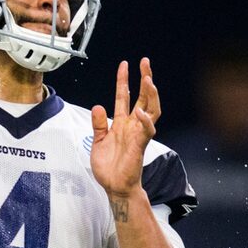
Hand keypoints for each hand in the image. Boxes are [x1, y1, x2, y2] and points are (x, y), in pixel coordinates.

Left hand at [90, 58, 160, 196]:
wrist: (114, 186)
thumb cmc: (109, 166)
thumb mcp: (97, 141)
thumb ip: (98, 124)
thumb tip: (98, 106)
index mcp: (122, 123)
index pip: (125, 96)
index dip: (124, 80)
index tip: (124, 65)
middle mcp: (133, 126)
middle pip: (143, 97)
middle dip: (144, 78)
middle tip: (145, 62)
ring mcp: (138, 134)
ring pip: (151, 109)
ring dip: (150, 95)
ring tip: (148, 79)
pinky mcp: (140, 146)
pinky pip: (147, 131)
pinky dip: (145, 121)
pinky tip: (140, 112)